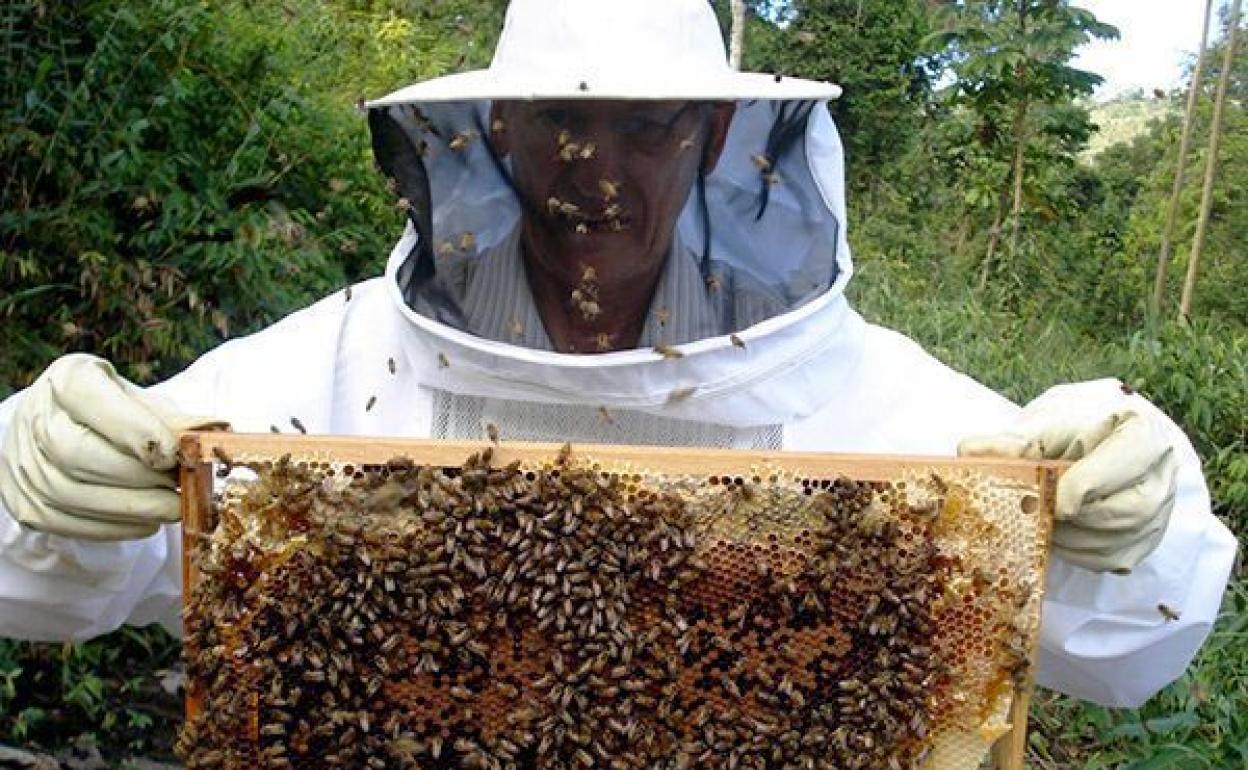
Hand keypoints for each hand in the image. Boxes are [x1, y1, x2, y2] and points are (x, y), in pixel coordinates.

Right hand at [0, 354, 227, 540]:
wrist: (66, 435)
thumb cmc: (115, 415)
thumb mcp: (143, 404)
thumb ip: (173, 418)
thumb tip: (216, 431)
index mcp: (68, 380)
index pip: (87, 398)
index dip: (132, 428)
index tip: (172, 453)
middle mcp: (35, 419)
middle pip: (76, 452)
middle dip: (138, 475)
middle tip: (181, 486)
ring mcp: (25, 465)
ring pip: (72, 493)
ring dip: (133, 506)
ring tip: (173, 507)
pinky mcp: (28, 504)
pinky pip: (68, 523)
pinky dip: (115, 527)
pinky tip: (147, 521)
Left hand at [959, 389, 1178, 572]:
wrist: (1095, 449)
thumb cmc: (1071, 435)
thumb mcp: (1045, 429)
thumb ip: (1012, 442)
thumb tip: (968, 450)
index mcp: (1143, 435)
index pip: (1128, 460)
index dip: (1088, 483)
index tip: (1052, 498)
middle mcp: (1160, 477)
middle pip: (1123, 510)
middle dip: (1070, 516)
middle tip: (1033, 509)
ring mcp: (1157, 516)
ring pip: (1112, 540)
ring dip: (1065, 534)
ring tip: (1037, 516)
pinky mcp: (1142, 545)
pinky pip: (1105, 560)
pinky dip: (1072, 550)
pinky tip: (1053, 531)